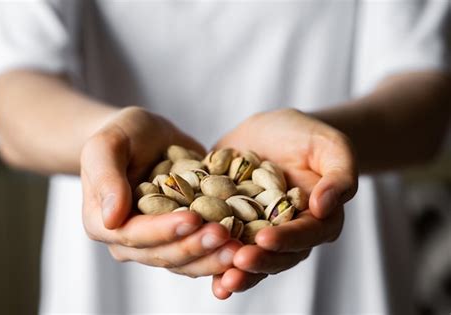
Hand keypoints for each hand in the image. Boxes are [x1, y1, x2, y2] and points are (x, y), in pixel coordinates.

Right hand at [81, 107, 240, 276]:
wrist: (145, 137)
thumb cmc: (122, 135)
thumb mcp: (107, 145)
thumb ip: (106, 178)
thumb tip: (111, 219)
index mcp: (105, 224)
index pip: (135, 234)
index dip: (164, 230)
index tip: (193, 218)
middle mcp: (131, 242)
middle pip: (165, 254)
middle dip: (196, 246)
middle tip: (225, 235)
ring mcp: (159, 242)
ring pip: (187, 261)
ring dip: (213, 257)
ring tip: (241, 247)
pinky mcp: (184, 238)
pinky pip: (203, 253)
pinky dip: (222, 252)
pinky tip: (246, 246)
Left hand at [211, 108, 357, 298]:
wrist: (273, 132)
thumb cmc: (307, 137)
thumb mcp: (331, 147)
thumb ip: (339, 176)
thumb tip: (324, 206)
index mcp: (316, 220)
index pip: (304, 235)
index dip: (286, 239)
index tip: (265, 239)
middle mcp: (287, 233)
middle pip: (276, 256)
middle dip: (258, 262)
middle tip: (238, 262)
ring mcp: (257, 231)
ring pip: (249, 258)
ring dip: (234, 271)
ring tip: (221, 281)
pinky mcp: (230, 223)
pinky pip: (222, 243)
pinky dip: (210, 255)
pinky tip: (197, 264)